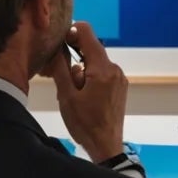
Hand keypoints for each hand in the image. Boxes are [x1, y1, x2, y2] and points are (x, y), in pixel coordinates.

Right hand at [48, 22, 126, 162]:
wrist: (106, 146)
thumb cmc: (84, 124)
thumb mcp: (66, 96)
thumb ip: (61, 67)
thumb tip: (57, 46)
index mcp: (102, 69)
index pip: (87, 32)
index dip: (70, 32)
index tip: (58, 43)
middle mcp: (114, 69)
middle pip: (91, 48)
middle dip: (73, 55)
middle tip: (58, 73)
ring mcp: (119, 78)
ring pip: (95, 61)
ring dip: (81, 68)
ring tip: (70, 91)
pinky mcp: (120, 86)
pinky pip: (102, 72)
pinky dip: (90, 76)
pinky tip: (82, 94)